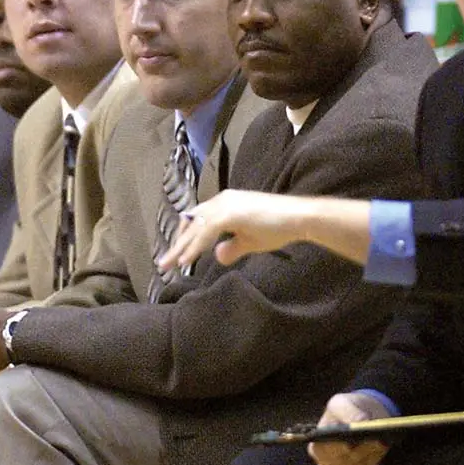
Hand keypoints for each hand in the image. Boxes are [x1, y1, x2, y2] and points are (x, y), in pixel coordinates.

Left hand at [158, 189, 314, 272]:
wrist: (299, 218)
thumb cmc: (278, 227)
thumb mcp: (249, 241)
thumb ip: (232, 247)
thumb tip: (218, 256)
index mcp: (225, 203)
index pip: (197, 219)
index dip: (185, 237)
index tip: (176, 254)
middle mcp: (222, 200)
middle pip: (192, 222)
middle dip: (177, 244)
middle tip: (163, 263)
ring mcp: (226, 204)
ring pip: (195, 228)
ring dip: (181, 247)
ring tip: (168, 265)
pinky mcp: (231, 213)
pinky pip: (206, 232)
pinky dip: (194, 247)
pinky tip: (186, 260)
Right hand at [307, 392, 391, 464]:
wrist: (364, 418)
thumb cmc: (347, 411)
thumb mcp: (343, 403)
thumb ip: (348, 411)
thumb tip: (360, 421)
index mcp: (316, 445)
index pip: (321, 451)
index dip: (334, 449)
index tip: (348, 444)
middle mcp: (324, 463)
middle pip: (340, 464)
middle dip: (359, 452)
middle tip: (377, 440)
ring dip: (369, 456)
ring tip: (381, 442)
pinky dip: (373, 463)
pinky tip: (379, 451)